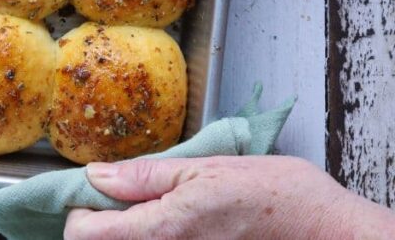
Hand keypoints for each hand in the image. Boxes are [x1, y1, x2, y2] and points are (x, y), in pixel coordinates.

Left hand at [64, 155, 394, 239]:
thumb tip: (97, 175)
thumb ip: (145, 176)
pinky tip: (171, 224)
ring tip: (149, 209)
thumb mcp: (204, 170)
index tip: (90, 193)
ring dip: (126, 232)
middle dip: (100, 223)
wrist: (325, 232)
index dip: (78, 211)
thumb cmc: (273, 195)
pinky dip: (150, 238)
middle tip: (119, 198)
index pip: (84, 235)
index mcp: (162, 230)